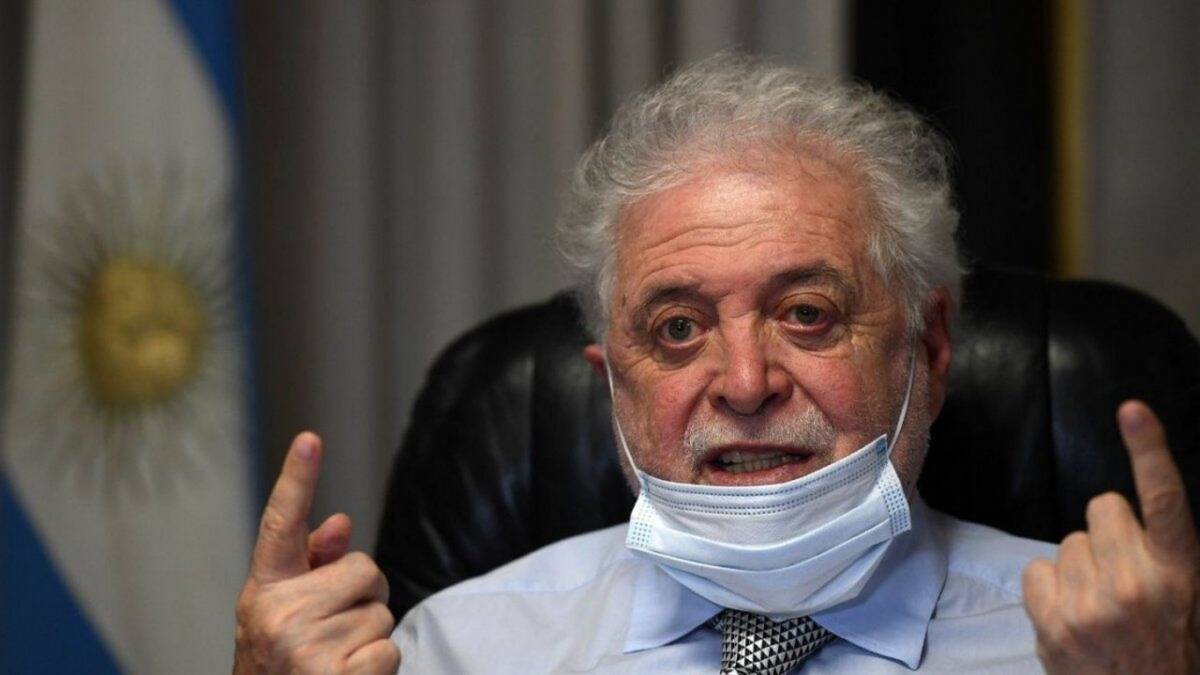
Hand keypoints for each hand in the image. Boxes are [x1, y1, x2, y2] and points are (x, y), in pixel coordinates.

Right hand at [233, 433, 400, 673]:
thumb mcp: (283, 616)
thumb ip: (311, 569)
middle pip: (364, 569)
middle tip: (337, 631)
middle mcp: (276, 614)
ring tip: (336, 661)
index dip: (297, 479)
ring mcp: (302, 647)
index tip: (310, 438)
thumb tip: (341, 523)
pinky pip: (388, 649)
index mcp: (262, 592)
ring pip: (380, 613)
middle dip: (364, 597)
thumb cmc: (283, 668)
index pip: (280, 526)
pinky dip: (378, 668)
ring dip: (370, 639)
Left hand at [1023, 400, 1199, 673]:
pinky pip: (1037, 571)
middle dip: (1108, 531)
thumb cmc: (1166, 648)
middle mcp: (1138, 584)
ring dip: (1079, 567)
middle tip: (1120, 572)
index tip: (1132, 410)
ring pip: (1068, 542)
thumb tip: (1124, 512)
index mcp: (1181, 573)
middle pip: (1102, 508)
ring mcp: (1093, 605)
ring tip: (1100, 606)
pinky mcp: (1055, 624)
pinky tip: (1071, 616)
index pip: (1166, 501)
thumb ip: (1162, 555)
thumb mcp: (1187, 600)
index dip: (1149, 450)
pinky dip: (1048, 590)